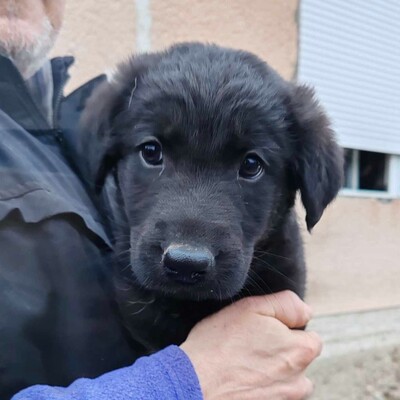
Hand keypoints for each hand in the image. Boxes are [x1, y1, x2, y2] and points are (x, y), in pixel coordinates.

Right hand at [180, 291, 320, 399]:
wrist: (195, 382)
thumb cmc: (220, 343)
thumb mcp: (252, 307)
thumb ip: (286, 305)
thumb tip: (306, 312)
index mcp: (300, 350)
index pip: (310, 336)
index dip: (288, 329)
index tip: (265, 329)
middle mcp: (299, 380)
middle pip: (298, 359)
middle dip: (281, 350)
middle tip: (252, 344)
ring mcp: (284, 398)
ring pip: (286, 380)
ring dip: (273, 372)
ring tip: (244, 363)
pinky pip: (272, 393)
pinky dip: (261, 386)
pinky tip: (241, 378)